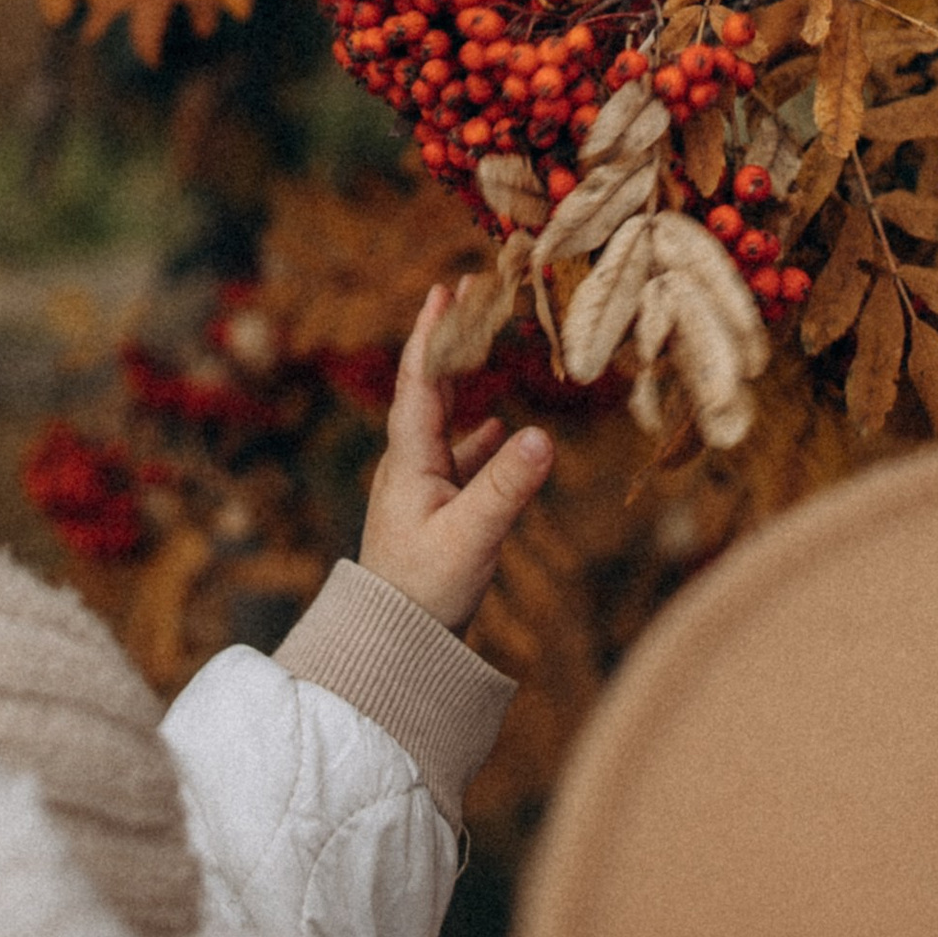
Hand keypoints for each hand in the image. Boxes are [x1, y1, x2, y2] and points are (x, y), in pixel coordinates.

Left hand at [358, 288, 551, 635]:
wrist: (394, 648)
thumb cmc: (424, 592)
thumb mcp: (470, 538)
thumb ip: (506, 487)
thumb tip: (543, 434)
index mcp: (410, 459)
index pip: (420, 380)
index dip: (432, 333)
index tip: (444, 289)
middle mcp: (410, 464)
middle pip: (430, 389)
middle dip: (449, 341)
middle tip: (467, 294)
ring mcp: (420, 488)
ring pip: (444, 421)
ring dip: (463, 382)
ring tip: (484, 346)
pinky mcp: (434, 513)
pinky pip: (458, 458)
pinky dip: (478, 437)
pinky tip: (500, 432)